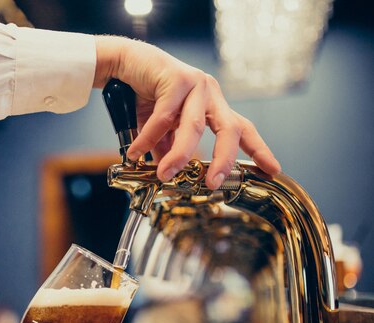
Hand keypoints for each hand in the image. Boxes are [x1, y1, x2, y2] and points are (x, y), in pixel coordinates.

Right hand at [94, 36, 280, 188]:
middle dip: (225, 159)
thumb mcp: (160, 129)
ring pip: (194, 126)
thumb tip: (168, 174)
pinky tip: (136, 152)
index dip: (258, 150)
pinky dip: (149, 138)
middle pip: (230, 129)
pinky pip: (164, 117)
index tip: (272, 170)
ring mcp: (196, 84)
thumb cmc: (145, 94)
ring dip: (180, 154)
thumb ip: (168, 149)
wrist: (125, 63)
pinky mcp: (177, 77)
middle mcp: (209, 93)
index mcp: (212, 105)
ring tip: (165, 173)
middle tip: (214, 183)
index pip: (242, 128)